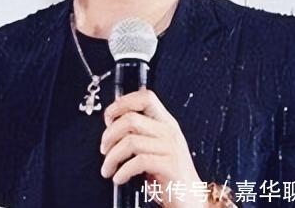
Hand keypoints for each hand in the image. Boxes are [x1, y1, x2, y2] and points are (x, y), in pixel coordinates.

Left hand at [100, 89, 203, 207]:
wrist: (191, 199)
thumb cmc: (170, 175)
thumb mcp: (155, 147)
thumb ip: (139, 133)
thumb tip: (111, 124)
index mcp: (166, 123)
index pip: (145, 97)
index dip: (122, 103)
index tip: (108, 117)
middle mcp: (169, 131)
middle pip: (130, 119)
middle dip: (109, 134)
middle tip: (104, 149)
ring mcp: (171, 148)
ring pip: (130, 141)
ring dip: (112, 157)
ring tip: (108, 168)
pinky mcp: (170, 166)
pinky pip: (138, 161)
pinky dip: (122, 171)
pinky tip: (119, 178)